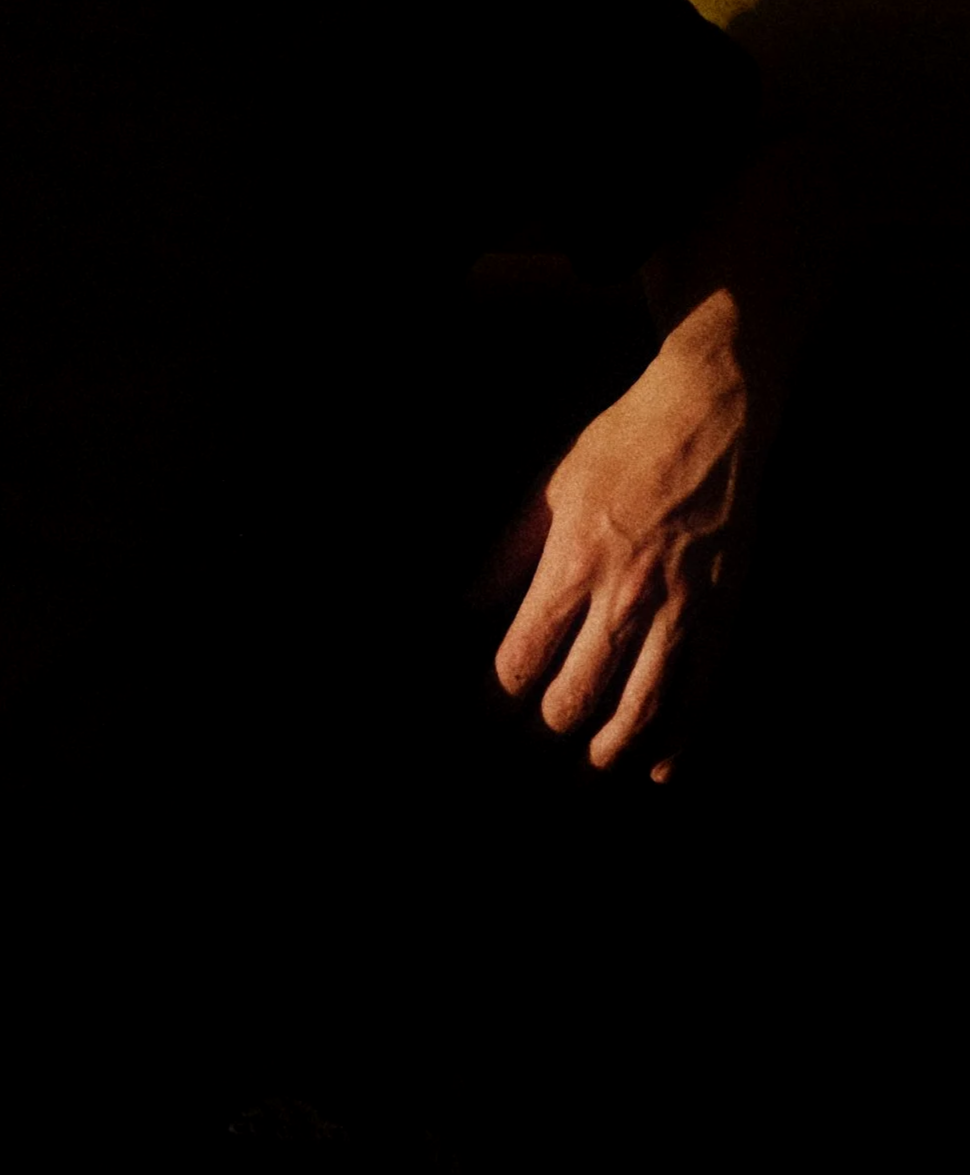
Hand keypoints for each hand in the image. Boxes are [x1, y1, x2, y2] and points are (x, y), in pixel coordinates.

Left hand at [489, 292, 765, 779]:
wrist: (711, 421)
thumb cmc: (621, 447)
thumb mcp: (548, 489)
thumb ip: (507, 553)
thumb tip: (466, 606)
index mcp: (572, 562)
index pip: (522, 658)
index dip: (497, 699)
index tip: (486, 712)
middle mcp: (625, 597)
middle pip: (575, 698)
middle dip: (546, 732)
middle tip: (532, 743)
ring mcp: (681, 612)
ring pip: (639, 712)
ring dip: (608, 752)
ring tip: (587, 768)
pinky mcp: (724, 617)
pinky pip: (701, 697)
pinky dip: (678, 742)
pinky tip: (659, 769)